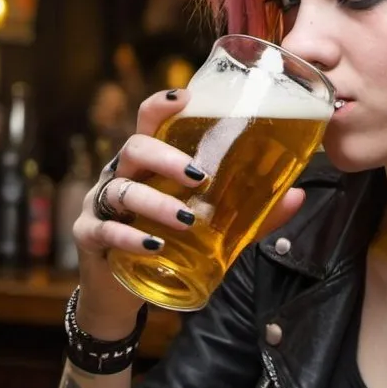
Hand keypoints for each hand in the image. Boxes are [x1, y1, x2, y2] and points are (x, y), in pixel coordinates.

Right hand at [73, 87, 304, 330]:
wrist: (126, 289)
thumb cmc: (170, 241)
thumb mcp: (216, 225)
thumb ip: (253, 211)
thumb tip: (297, 195)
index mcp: (151, 163)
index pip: (150, 122)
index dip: (162, 105)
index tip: (184, 97)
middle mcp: (123, 174)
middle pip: (135, 148)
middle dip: (166, 157)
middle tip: (199, 175)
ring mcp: (101, 203)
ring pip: (121, 190)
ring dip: (156, 203)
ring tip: (188, 220)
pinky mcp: (89, 235)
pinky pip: (102, 229)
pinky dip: (128, 236)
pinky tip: (152, 245)